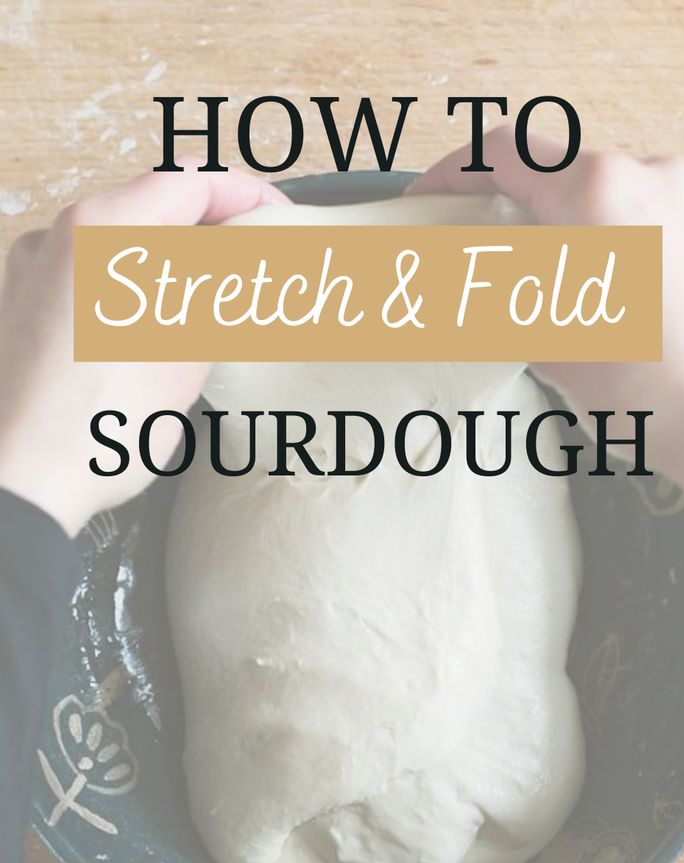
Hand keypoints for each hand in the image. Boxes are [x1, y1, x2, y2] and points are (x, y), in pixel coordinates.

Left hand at [0, 162, 289, 536]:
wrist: (21, 482)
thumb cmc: (104, 422)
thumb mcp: (189, 354)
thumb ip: (230, 296)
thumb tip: (265, 270)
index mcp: (104, 230)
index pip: (191, 182)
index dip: (245, 196)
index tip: (279, 222)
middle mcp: (58, 234)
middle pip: (151, 206)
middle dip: (211, 233)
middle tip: (256, 269)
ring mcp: (30, 269)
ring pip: (119, 243)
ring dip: (172, 263)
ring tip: (212, 308)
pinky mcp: (19, 306)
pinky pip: (88, 275)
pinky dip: (132, 286)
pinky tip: (155, 331)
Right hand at [409, 128, 683, 540]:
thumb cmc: (650, 388)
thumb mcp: (545, 341)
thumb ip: (487, 299)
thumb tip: (447, 285)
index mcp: (597, 191)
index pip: (505, 153)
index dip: (455, 174)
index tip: (431, 199)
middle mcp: (647, 176)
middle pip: (552, 173)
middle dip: (510, 214)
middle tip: (483, 261)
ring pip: (595, 195)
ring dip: (558, 230)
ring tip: (545, 293)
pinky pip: (636, 214)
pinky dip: (600, 240)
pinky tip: (594, 297)